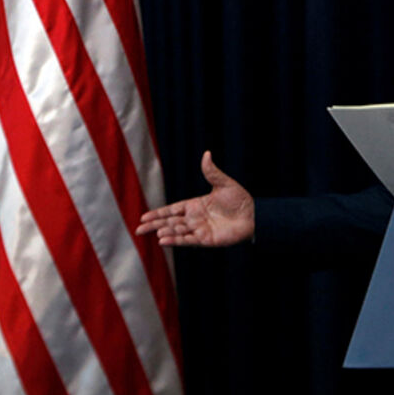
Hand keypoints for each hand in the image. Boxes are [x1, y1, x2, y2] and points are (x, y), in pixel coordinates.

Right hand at [135, 151, 254, 246]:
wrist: (254, 215)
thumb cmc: (240, 200)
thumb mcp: (224, 183)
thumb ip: (211, 172)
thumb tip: (206, 154)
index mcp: (195, 205)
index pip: (172, 210)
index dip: (158, 213)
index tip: (144, 217)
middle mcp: (194, 218)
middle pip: (170, 222)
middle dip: (154, 225)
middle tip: (138, 229)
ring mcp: (199, 230)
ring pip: (177, 231)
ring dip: (165, 232)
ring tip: (152, 233)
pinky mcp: (206, 240)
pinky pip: (188, 240)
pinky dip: (176, 240)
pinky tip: (164, 240)